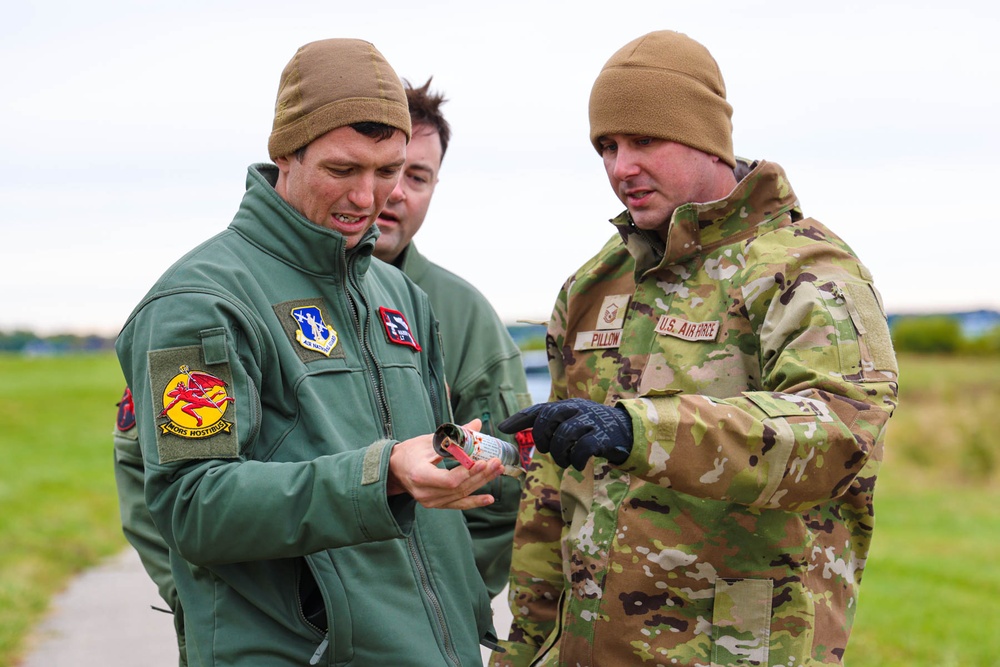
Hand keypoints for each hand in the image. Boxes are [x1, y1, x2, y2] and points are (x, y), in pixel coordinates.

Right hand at [387, 419, 503, 509]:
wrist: (395, 470)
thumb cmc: (410, 452)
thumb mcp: (429, 440)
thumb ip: (454, 435)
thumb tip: (477, 424)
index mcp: (419, 475)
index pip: (448, 480)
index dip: (467, 472)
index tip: (483, 461)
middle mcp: (424, 493)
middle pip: (458, 488)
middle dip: (480, 475)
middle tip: (497, 463)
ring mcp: (430, 502)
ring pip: (461, 495)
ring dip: (482, 483)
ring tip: (497, 471)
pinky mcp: (436, 504)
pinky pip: (458, 505)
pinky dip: (474, 501)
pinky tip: (489, 498)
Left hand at [498, 398, 632, 470]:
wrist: (626, 430)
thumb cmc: (590, 426)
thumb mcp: (568, 418)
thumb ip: (542, 422)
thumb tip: (504, 427)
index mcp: (566, 405)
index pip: (539, 409)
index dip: (520, 418)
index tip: (502, 428)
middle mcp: (577, 409)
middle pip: (549, 419)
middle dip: (543, 439)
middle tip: (548, 450)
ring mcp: (591, 422)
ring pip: (564, 435)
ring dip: (560, 454)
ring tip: (564, 460)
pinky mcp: (603, 437)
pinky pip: (583, 448)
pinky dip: (576, 459)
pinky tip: (577, 463)